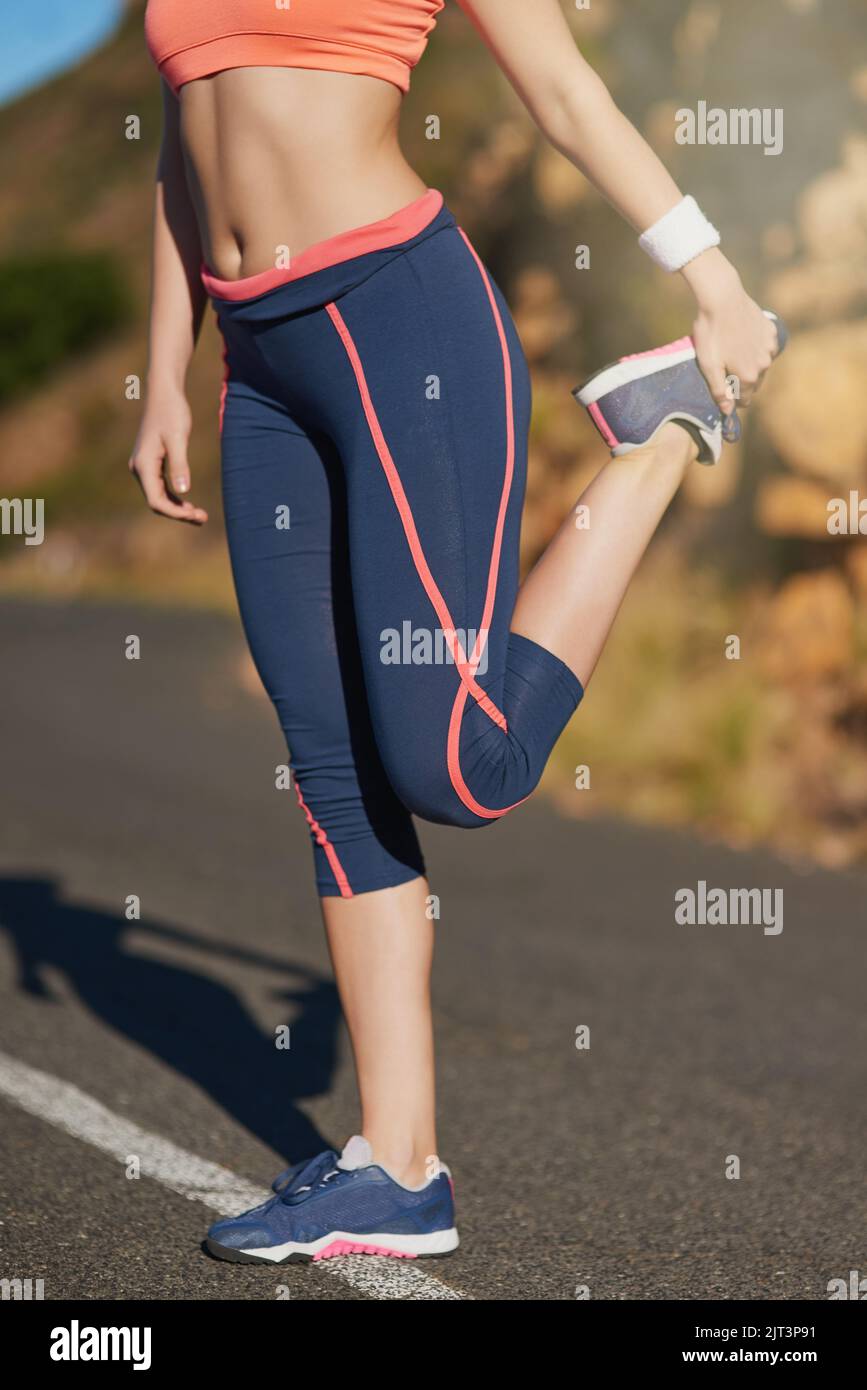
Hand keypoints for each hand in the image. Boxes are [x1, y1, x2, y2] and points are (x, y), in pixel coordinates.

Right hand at [128, 381, 207, 523]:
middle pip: (157, 502)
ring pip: (159, 496)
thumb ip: (179, 465)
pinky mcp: (151, 463)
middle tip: (203, 518)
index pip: (156, 501)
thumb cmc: (172, 412)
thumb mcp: (178, 438)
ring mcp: (144, 466)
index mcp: (143, 465)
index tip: (196, 516)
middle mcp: (139, 468)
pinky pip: (160, 487)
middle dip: (179, 513)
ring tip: (199, 515)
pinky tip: (189, 502)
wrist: (164, 392)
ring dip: (177, 508)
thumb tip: (183, 492)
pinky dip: (174, 497)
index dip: (175, 513)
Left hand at [682, 250, 779, 414]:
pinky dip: (755, 347)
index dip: (733, 398)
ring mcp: (770, 347)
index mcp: (748, 376)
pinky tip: (742, 338)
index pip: (744, 399)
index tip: (723, 389)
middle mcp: (764, 364)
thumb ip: (719, 390)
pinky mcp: (771, 331)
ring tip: (732, 351)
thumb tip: (728, 411)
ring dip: (749, 363)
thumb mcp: (708, 366)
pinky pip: (764, 347)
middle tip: (725, 369)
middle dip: (741, 381)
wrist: (722, 298)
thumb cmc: (711, 333)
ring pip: (760, 365)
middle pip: (754, 383)